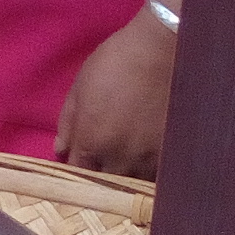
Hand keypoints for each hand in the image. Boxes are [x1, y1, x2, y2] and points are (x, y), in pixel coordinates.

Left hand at [54, 0, 180, 178]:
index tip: (79, 165)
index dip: (76, 172)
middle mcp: (119, 157)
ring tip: (128, 164)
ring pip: (134, 183)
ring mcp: (149, 158)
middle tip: (103, 165)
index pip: (77, 173)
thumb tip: (60, 149)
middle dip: (101, 178)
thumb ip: (68, 122)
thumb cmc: (116, 61)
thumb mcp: (80, 87)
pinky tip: (150, 160)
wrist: (163, 49)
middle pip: (106, 184)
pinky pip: (159, 174)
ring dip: (128, 178)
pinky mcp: (174, 151)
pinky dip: (152, 172)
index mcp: (91, 141)